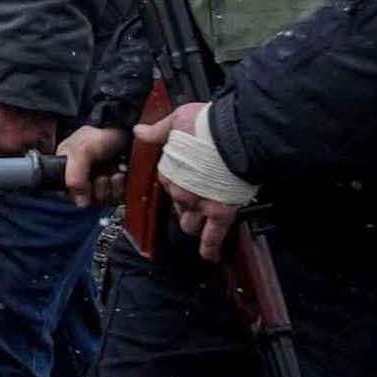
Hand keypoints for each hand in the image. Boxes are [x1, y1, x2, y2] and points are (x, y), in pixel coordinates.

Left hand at [0, 92, 58, 159]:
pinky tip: (33, 135)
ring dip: (19, 150)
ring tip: (16, 134)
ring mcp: (28, 143)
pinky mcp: (46, 136)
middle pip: (1, 161)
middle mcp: (6, 147)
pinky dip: (39, 146)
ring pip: (22, 159)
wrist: (20, 70)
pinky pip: (43, 150)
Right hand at [58, 122, 127, 207]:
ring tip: (113, 173)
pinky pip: (117, 199)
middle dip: (96, 189)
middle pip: (86, 200)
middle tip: (101, 175)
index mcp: (67, 169)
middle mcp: (83, 179)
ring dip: (109, 188)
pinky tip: (120, 176)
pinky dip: (120, 189)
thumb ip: (74, 174)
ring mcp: (101, 184)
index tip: (85, 183)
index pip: (67, 193)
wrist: (127, 131)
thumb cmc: (102, 136)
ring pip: (102, 200)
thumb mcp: (81, 150)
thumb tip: (78, 201)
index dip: (76, 192)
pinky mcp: (117, 188)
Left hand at [137, 100, 241, 260]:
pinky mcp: (221, 212)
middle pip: (178, 204)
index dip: (176, 182)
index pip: (167, 183)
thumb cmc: (208, 124)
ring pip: (190, 222)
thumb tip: (140, 132)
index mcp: (169, 170)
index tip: (185, 179)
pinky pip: (213, 236)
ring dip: (194, 223)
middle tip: (198, 198)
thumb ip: (159, 130)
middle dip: (185, 203)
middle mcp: (180, 190)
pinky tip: (210, 256)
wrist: (236, 133)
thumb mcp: (177, 120)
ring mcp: (200, 203)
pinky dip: (210, 248)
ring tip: (200, 224)